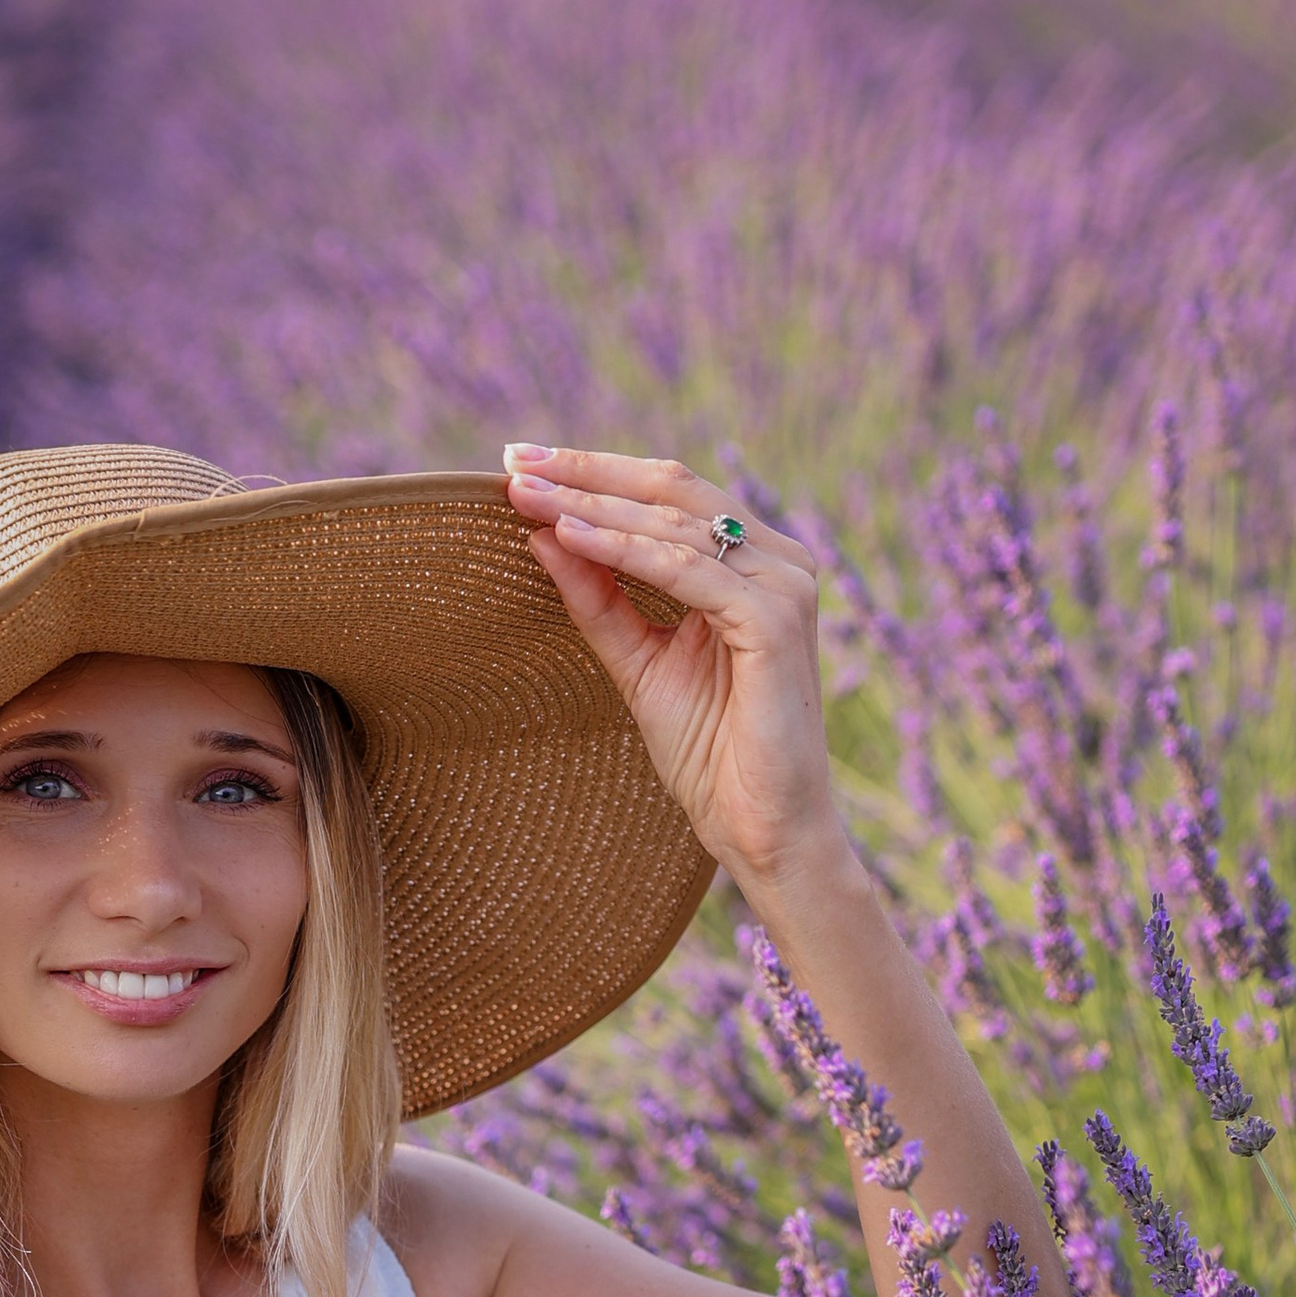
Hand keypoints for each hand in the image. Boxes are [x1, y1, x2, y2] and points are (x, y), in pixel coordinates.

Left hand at [504, 444, 848, 899]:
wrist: (763, 831)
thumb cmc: (714, 756)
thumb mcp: (640, 664)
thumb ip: (600, 598)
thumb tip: (542, 533)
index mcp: (754, 564)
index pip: (669, 495)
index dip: (596, 474)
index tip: (521, 467)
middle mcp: (778, 561)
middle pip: (672, 490)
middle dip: (586, 473)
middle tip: (512, 464)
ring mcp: (782, 586)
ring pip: (673, 525)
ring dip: (591, 506)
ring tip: (525, 496)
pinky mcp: (774, 622)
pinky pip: (685, 571)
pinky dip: (624, 551)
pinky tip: (569, 536)